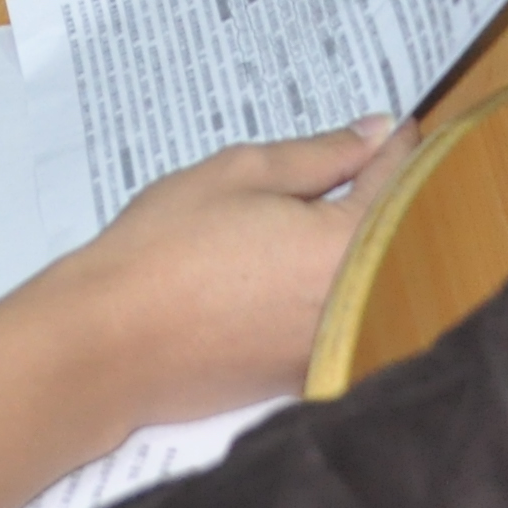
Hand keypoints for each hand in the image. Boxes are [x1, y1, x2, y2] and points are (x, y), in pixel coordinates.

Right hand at [49, 118, 421, 425]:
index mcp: (349, 245)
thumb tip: (377, 133)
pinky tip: (297, 271)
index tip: (393, 129)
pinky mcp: (304, 378)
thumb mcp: (241, 174)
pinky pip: (340, 323)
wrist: (109, 345)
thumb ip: (322, 154)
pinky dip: (335, 292)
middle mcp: (358, 305)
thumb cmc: (166, 248)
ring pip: (374, 284)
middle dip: (387, 199)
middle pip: (398, 239)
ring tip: (327, 214)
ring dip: (363, 247)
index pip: (397, 183)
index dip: (397, 149)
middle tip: (363, 163)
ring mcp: (333, 348)